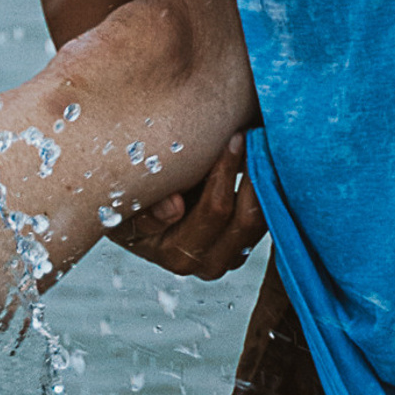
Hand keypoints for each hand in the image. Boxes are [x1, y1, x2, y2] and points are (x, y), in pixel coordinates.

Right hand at [112, 134, 266, 277]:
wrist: (139, 207)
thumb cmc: (131, 198)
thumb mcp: (124, 201)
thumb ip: (145, 206)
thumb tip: (174, 207)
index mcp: (178, 253)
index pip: (215, 210)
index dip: (226, 171)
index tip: (233, 135)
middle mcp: (208, 261)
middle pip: (247, 219)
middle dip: (254, 171)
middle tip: (255, 132)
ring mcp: (231, 255)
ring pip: (263, 218)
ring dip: (265, 177)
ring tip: (262, 139)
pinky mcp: (244, 244)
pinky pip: (269, 216)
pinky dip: (269, 186)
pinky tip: (266, 156)